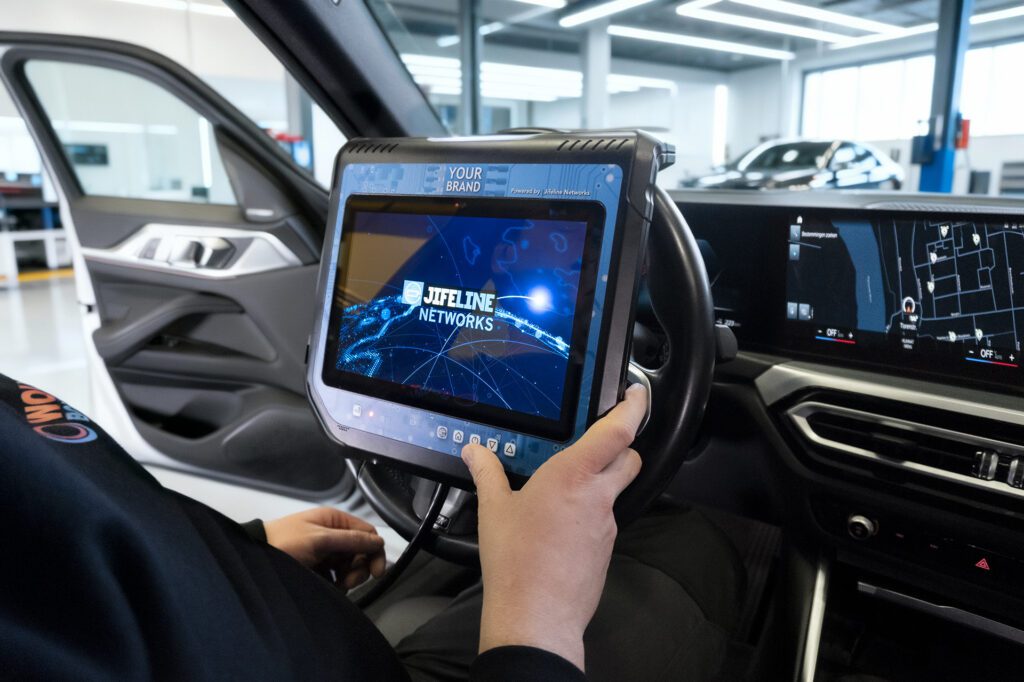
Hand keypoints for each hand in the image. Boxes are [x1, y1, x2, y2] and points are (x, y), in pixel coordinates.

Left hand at [264, 507, 385, 589]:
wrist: (254, 559)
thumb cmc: (284, 544)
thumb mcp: (319, 540)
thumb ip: (350, 540)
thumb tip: (378, 542)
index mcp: (334, 521)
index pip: (367, 534)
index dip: (375, 552)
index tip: (376, 573)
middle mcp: (332, 534)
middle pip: (360, 552)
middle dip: (359, 568)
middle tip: (347, 582)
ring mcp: (324, 551)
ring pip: (349, 566)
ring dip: (347, 578)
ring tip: (335, 586)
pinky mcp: (316, 567)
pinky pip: (336, 576)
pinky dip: (336, 583)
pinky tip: (327, 587)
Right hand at [463, 384, 645, 671]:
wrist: (536, 617)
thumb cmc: (515, 562)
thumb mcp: (494, 510)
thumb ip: (488, 473)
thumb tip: (476, 452)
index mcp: (572, 476)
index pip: (617, 432)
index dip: (632, 408)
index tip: (635, 394)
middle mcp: (597, 496)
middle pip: (629, 457)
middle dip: (620, 445)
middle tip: (596, 441)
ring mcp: (606, 525)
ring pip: (615, 490)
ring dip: (599, 483)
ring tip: (563, 490)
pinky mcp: (605, 549)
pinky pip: (603, 520)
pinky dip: (589, 514)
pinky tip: (560, 525)